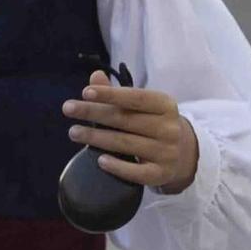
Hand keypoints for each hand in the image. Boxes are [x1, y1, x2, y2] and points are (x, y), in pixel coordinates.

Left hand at [62, 70, 199, 193]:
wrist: (182, 154)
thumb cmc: (153, 124)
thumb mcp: (142, 107)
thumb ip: (118, 94)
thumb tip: (95, 76)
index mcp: (166, 106)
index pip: (136, 98)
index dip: (111, 94)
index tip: (85, 92)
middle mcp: (170, 128)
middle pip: (126, 120)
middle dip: (94, 113)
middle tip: (68, 108)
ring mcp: (167, 152)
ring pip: (126, 144)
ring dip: (96, 137)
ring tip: (73, 132)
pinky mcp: (161, 174)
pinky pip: (136, 172)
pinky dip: (117, 166)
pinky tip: (99, 160)